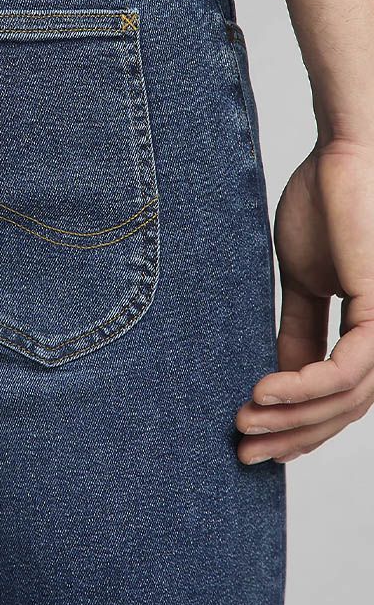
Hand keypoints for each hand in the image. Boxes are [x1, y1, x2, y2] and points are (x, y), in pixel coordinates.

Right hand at [236, 138, 373, 463]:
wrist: (343, 154)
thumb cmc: (327, 204)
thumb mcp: (304, 281)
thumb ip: (299, 328)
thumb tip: (280, 374)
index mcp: (373, 330)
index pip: (342, 397)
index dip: (302, 425)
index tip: (257, 440)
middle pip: (346, 411)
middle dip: (293, 436)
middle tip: (245, 450)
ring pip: (346, 400)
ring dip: (291, 418)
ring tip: (243, 422)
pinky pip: (344, 371)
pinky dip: (302, 388)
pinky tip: (262, 392)